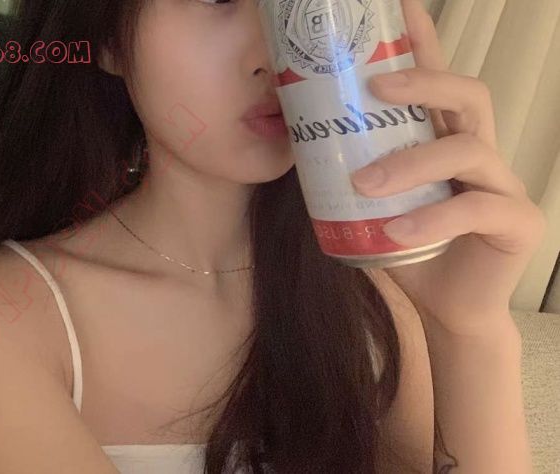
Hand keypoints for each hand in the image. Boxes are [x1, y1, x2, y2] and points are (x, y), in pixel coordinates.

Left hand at [349, 0, 546, 335]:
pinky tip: (396, 232)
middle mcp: (478, 152)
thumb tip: (294, 137)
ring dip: (413, 163)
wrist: (445, 307)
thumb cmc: (406, 247)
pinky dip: (432, 217)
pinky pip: (476, 209)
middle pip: (467, 94)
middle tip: (374, 85)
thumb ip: (349, 170)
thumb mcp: (372, 204)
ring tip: (367, 184)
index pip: (436, 80)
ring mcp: (502, 184)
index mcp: (444, 140)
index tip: (397, 5)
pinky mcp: (516, 222)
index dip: (421, 40)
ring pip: (468, 150)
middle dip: (423, 82)